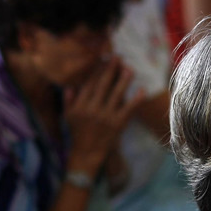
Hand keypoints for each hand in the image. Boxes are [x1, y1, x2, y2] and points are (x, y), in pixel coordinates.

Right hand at [64, 57, 142, 171]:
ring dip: (124, 80)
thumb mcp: (68, 116)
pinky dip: (136, 100)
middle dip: (110, 70)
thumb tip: (69, 85)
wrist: (87, 154)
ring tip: (130, 69)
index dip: (97, 70)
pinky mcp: (117, 125)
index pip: (90, 83)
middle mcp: (92, 109)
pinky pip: (128, 109)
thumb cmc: (78, 133)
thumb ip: (68, 100)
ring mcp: (105, 117)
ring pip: (116, 94)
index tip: (104, 58)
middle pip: (103, 85)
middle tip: (117, 57)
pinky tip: (142, 90)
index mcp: (80, 105)